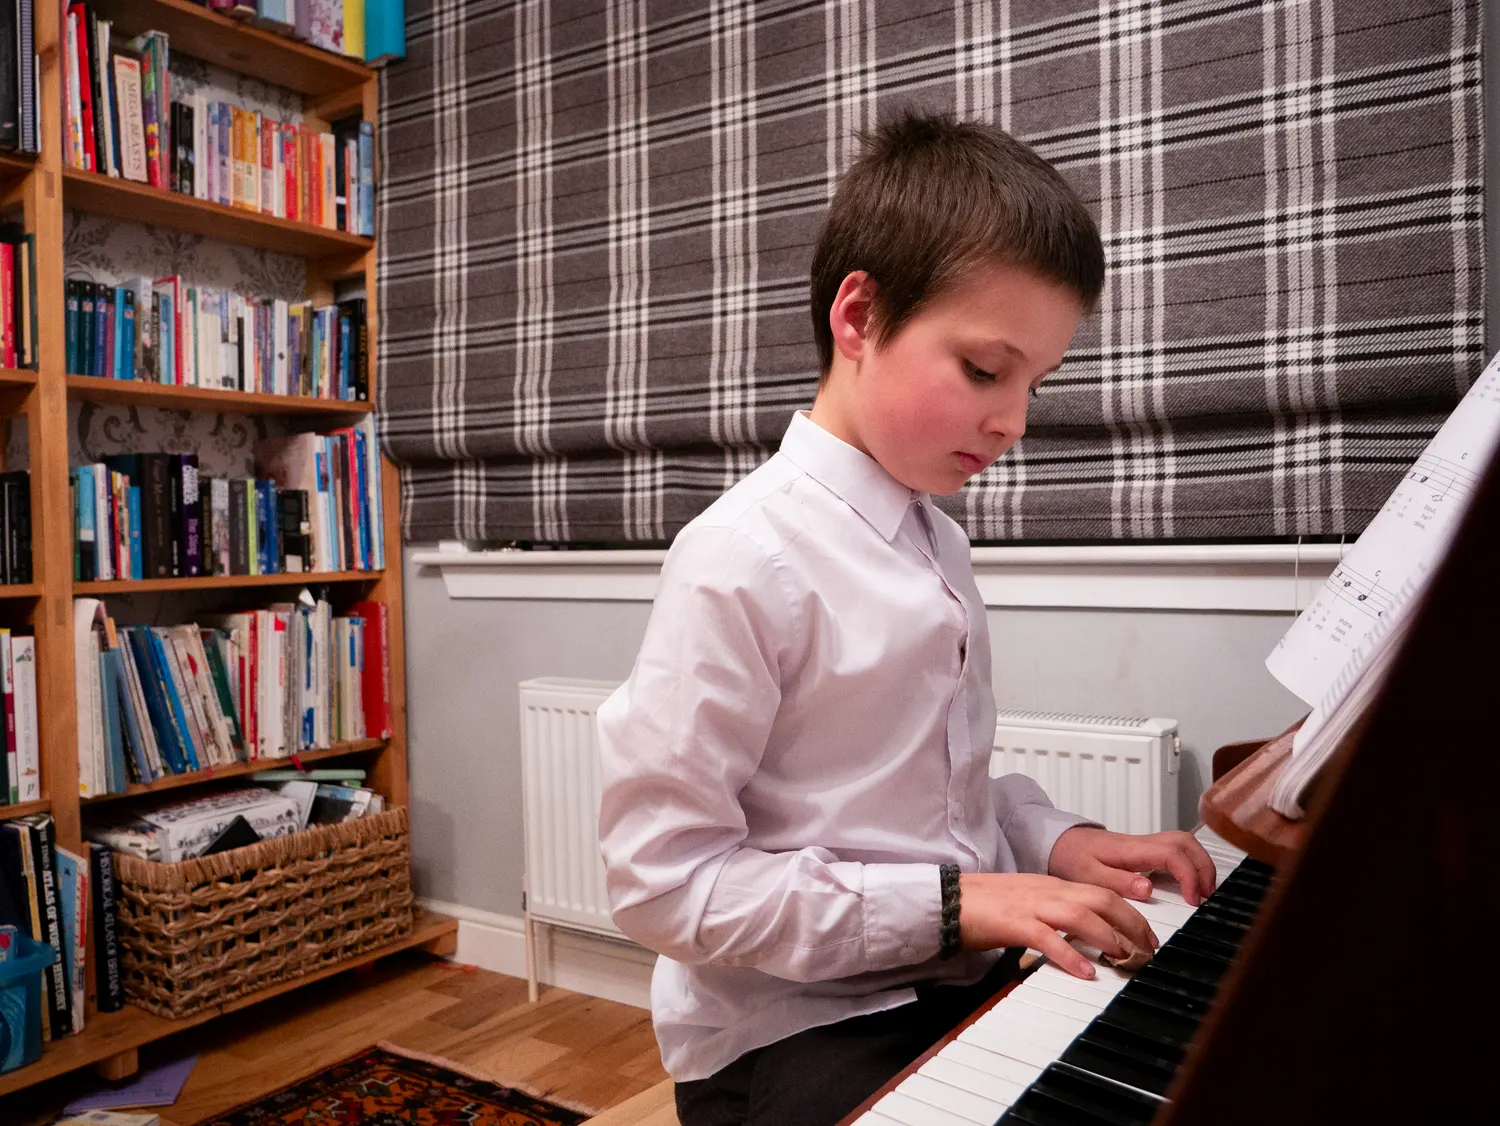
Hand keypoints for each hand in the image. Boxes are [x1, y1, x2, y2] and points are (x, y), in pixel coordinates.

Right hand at [957, 872, 1156, 979]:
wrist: (948, 900)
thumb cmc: (986, 905)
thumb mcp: (1029, 902)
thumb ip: (1056, 913)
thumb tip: (1084, 933)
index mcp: (1052, 886)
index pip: (1101, 892)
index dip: (1130, 912)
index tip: (1145, 935)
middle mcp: (1047, 891)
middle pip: (1101, 899)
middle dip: (1131, 923)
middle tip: (1147, 948)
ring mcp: (1031, 905)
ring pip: (1081, 914)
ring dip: (1108, 936)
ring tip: (1124, 957)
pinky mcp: (1013, 923)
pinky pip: (1048, 938)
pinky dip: (1070, 955)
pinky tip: (1085, 972)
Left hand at [1048, 826, 1216, 906]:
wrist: (1059, 842)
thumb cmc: (1071, 857)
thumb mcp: (1087, 875)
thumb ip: (1117, 882)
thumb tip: (1148, 889)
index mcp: (1130, 849)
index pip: (1172, 854)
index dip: (1189, 875)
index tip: (1193, 899)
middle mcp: (1142, 843)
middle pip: (1186, 842)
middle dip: (1204, 867)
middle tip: (1208, 895)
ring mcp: (1145, 844)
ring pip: (1184, 842)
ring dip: (1200, 863)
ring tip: (1204, 891)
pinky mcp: (1145, 849)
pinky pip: (1176, 849)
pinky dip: (1190, 863)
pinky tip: (1189, 883)